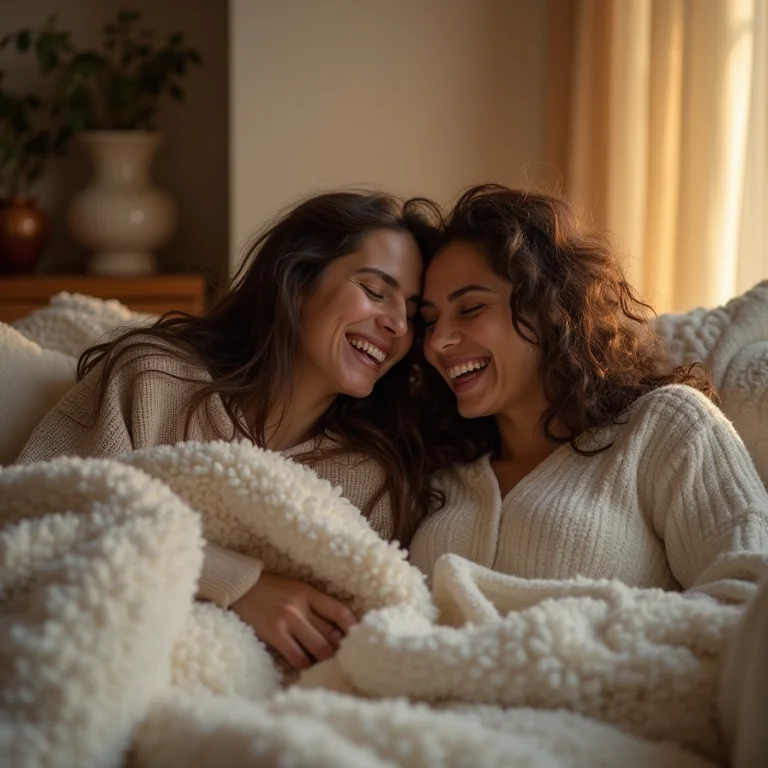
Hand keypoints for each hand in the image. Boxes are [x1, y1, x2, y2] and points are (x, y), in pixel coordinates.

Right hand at [230, 572, 356, 669]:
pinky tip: (305, 665)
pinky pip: (297, 657)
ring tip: (323, 663)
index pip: (340, 611)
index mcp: (309, 592)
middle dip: (338, 649)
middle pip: (331, 634)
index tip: (357, 638)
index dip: (353, 628)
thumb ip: (314, 605)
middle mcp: (301, 605)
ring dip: (323, 659)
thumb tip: (337, 629)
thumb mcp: (296, 589)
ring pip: (319, 648)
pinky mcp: (274, 633)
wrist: (238, 586)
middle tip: (339, 657)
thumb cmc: (270, 589)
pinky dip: (305, 664)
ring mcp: (288, 619)